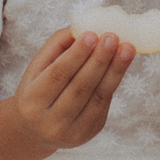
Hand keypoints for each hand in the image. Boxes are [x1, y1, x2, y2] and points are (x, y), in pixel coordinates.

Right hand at [14, 29, 135, 149]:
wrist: (34, 130)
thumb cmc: (37, 89)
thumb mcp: (38, 67)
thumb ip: (57, 45)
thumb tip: (84, 27)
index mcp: (32, 101)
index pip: (57, 75)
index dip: (76, 55)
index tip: (92, 34)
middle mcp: (50, 121)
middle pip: (80, 88)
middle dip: (99, 61)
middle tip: (113, 37)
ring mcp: (71, 132)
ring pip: (97, 98)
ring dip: (115, 71)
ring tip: (127, 48)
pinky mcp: (88, 133)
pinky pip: (104, 105)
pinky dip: (114, 82)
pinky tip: (122, 64)